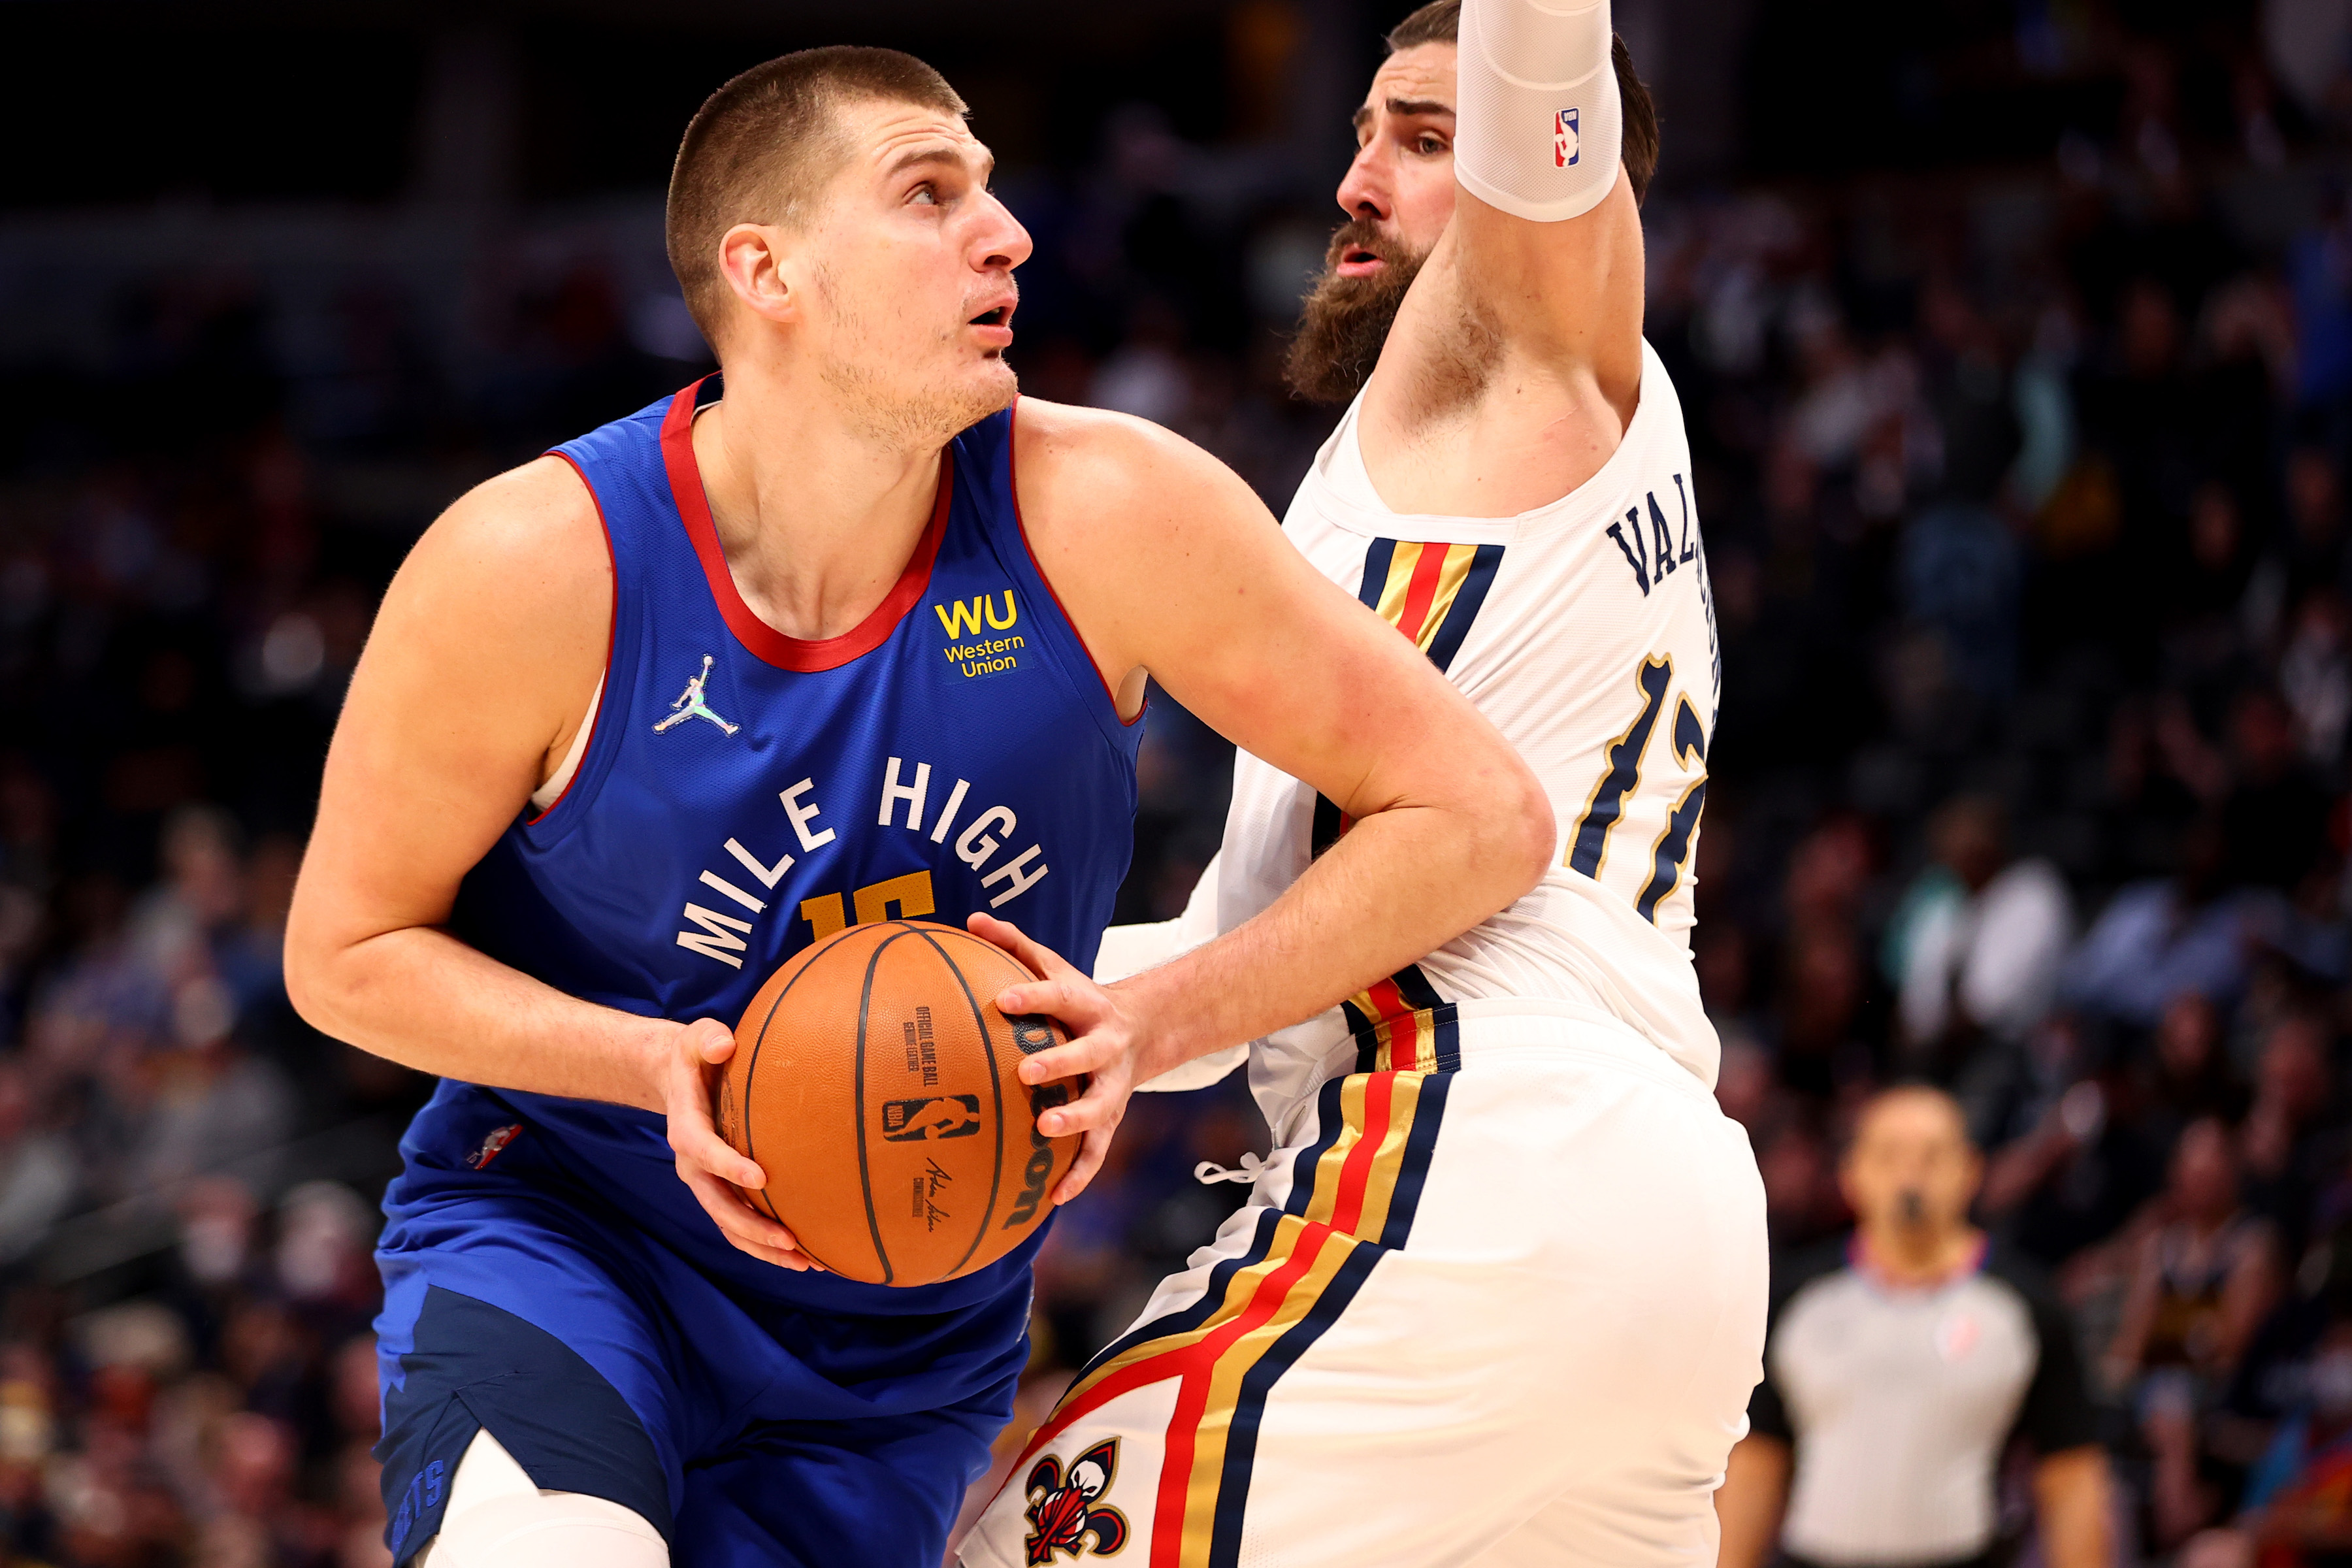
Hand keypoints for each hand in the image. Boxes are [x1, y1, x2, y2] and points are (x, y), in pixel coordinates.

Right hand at [662, 1017, 820, 1270]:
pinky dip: (767, 1244)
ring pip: (730, 1225)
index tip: (761, 1179)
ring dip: (764, 1248)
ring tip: (807, 1262)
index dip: (729, 1166)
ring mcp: (707, 1182)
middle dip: (752, 1227)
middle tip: (790, 1240)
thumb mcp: (697, 1038)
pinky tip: (805, 1255)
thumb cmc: (697, 1055)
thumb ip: (708, 1039)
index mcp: (686, 1128)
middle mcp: (693, 1164)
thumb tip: (725, 1044)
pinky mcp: (721, 1190)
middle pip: (718, 1205)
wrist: (679, 1079)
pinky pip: (740, 1225)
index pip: (704, 1151)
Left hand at [968, 913, 1157, 1205]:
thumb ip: (1014, 944)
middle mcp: (1105, 1046)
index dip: (1032, 996)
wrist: (1142, 1031)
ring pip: (1099, 1106)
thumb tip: (971, 919)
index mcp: (1086, 1005)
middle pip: (1087, 1053)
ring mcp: (1111, 1085)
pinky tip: (1053, 1198)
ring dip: (1076, 1120)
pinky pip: (1098, 1151)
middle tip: (1025, 1072)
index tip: (1001, 1000)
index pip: (1058, 996)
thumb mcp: (1054, 967)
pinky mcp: (1112, 1119)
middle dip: (1060, 1062)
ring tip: (1044, 1130)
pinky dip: (1079, 1175)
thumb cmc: (1077, 1000)